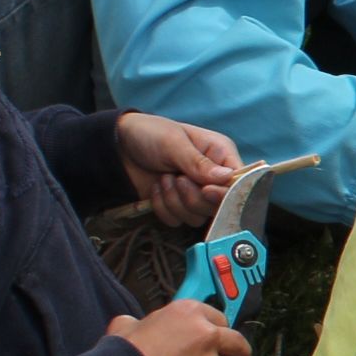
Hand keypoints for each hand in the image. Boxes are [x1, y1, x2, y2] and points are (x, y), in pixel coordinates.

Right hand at [109, 302, 250, 355]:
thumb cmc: (118, 355)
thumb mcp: (125, 326)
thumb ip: (138, 322)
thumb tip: (133, 324)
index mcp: (188, 313)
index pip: (220, 318)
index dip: (216, 331)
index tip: (213, 340)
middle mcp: (205, 336)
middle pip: (239, 344)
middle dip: (236, 355)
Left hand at [115, 114, 240, 225]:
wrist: (118, 148)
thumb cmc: (150, 134)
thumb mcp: (173, 143)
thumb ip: (198, 163)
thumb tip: (227, 178)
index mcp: (220, 155)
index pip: (237, 183)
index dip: (223, 192)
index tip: (204, 189)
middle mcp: (213, 177)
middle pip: (218, 206)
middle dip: (192, 196)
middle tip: (175, 178)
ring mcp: (195, 193)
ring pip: (197, 216)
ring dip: (174, 201)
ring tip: (163, 179)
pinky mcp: (177, 206)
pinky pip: (178, 221)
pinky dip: (163, 208)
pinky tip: (157, 189)